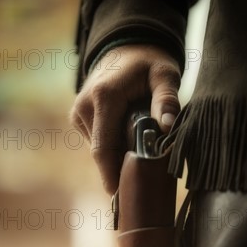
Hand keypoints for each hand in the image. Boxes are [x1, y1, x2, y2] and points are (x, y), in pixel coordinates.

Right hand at [69, 44, 181, 194]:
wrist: (125, 47)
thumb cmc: (148, 62)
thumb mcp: (165, 74)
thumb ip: (166, 100)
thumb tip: (167, 128)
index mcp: (103, 98)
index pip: (103, 149)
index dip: (111, 176)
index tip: (120, 199)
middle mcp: (84, 106)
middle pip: (101, 153)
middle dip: (119, 170)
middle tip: (141, 189)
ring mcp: (79, 113)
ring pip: (99, 149)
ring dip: (118, 157)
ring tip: (142, 160)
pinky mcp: (80, 117)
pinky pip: (97, 142)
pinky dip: (114, 147)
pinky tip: (131, 144)